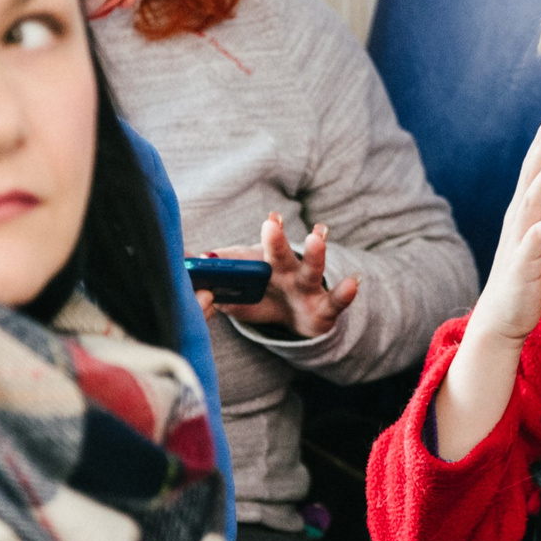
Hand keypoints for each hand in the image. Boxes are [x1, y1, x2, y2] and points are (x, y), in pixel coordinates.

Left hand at [209, 216, 359, 337]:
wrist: (297, 323)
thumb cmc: (264, 302)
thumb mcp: (236, 297)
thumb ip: (214, 286)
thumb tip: (186, 266)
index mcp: (264, 266)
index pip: (258, 247)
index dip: (265, 232)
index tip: (271, 218)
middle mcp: (287, 272)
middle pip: (280, 254)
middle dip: (276, 240)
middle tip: (271, 223)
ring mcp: (307, 288)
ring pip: (311, 270)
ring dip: (314, 254)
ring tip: (317, 236)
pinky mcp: (324, 309)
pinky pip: (335, 301)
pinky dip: (344, 292)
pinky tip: (354, 281)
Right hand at [466, 114, 540, 351]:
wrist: (502, 318)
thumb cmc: (522, 282)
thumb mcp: (537, 244)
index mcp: (523, 216)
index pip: (532, 173)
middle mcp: (517, 222)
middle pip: (529, 176)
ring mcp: (518, 240)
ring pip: (531, 200)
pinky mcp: (523, 261)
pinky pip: (540, 237)